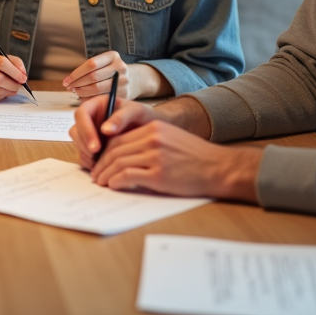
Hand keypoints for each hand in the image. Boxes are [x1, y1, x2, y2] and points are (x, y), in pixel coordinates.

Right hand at [0, 47, 27, 100]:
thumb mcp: (4, 56)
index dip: (14, 73)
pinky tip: (3, 93)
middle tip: (19, 87)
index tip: (23, 78)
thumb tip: (23, 75)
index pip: (1, 63)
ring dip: (6, 92)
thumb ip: (16, 63)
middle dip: (11, 85)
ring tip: (13, 90)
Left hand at [64, 51, 128, 98]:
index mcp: (113, 56)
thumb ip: (89, 69)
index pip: (91, 64)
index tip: (66, 81)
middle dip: (77, 84)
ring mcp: (123, 81)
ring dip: (82, 92)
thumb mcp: (105, 62)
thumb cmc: (113, 70)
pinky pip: (102, 98)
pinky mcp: (123, 94)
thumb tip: (69, 81)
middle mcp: (119, 67)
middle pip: (93, 77)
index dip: (76, 74)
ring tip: (75, 92)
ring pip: (97, 89)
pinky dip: (89, 99)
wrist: (136, 79)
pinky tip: (83, 98)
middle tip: (69, 88)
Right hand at [70, 96, 162, 169]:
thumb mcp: (135, 112)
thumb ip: (120, 118)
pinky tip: (103, 167)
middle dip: (84, 145)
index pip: (81, 114)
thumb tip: (104, 130)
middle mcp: (90, 119)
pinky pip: (84, 156)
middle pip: (76, 131)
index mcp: (96, 105)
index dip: (85, 130)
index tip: (96, 146)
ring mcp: (90, 134)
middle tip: (97, 157)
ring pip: (78, 144)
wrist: (150, 131)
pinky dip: (90, 163)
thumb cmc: (143, 117)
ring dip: (87, 155)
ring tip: (102, 163)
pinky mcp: (92, 147)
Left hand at [92, 120, 261, 201]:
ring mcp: (155, 156)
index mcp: (153, 129)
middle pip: (115, 150)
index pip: (119, 138)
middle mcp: (152, 139)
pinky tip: (113, 186)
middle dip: (101, 164)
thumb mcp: (171, 140)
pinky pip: (127, 176)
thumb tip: (124, 155)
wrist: (219, 168)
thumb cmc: (196, 158)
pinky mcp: (159, 174)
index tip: (100, 162)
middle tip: (96, 175)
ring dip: (105, 174)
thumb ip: (148, 142)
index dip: (105, 151)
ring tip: (101, 182)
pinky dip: (116, 181)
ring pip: (118, 162)